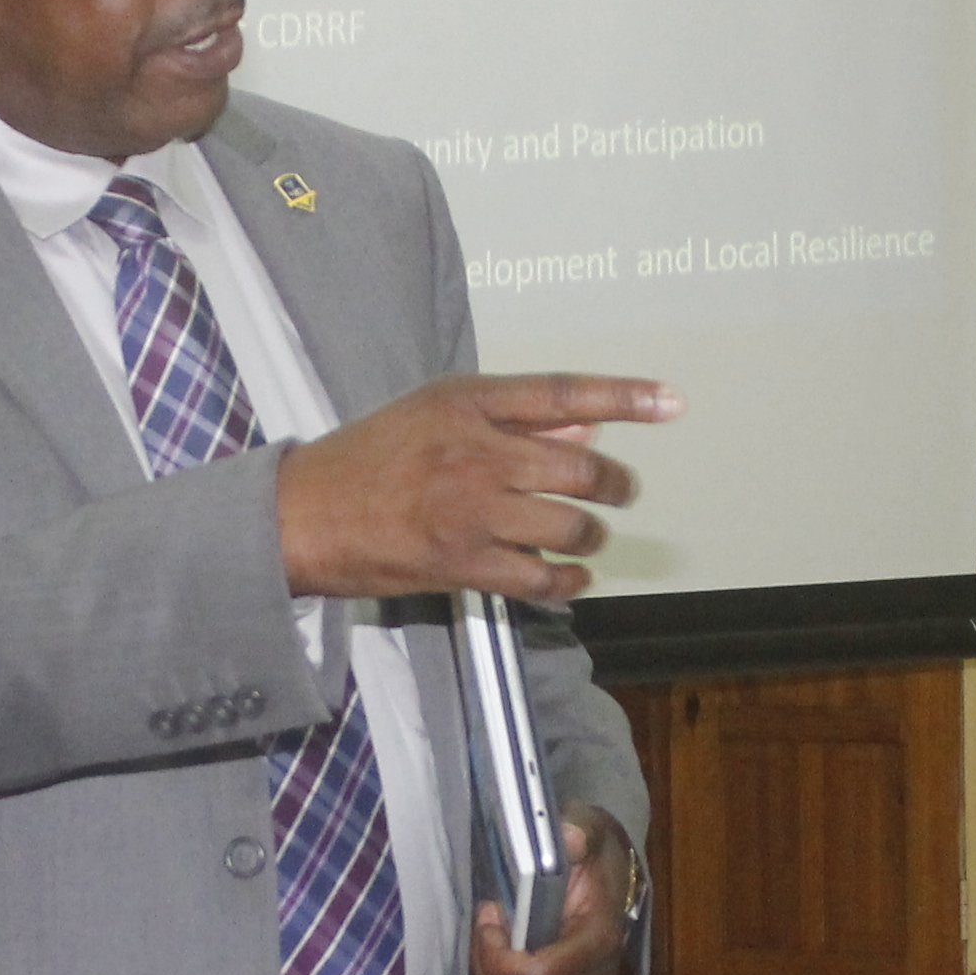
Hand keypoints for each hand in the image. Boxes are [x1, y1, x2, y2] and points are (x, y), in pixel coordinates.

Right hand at [277, 374, 677, 602]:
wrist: (303, 515)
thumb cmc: (369, 457)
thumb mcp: (436, 413)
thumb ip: (513, 420)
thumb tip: (587, 431)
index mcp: (467, 401)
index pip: (563, 393)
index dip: (624, 397)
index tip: (672, 402)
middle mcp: (474, 451)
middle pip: (580, 468)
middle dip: (616, 485)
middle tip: (622, 491)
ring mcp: (470, 511)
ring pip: (569, 525)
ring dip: (593, 535)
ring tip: (590, 535)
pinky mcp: (461, 563)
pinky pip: (540, 578)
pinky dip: (568, 581)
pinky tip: (572, 579)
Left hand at [473, 810, 634, 974]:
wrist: (613, 886)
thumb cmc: (594, 859)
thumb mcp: (590, 830)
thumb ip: (580, 833)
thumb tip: (569, 840)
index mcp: (600, 943)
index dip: (498, 956)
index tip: (489, 916)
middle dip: (485, 969)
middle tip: (484, 930)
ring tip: (489, 947)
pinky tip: (494, 968)